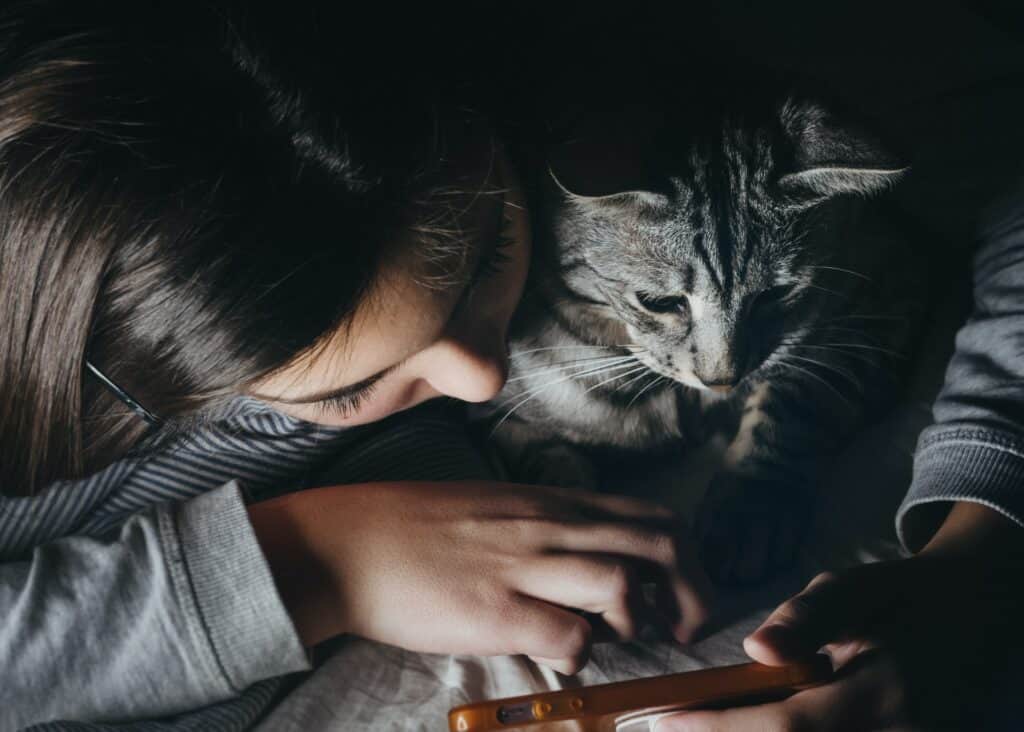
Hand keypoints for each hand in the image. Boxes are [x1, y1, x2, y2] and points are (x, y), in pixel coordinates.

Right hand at [250, 480, 712, 673]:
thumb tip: (589, 554)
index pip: (651, 514)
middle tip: (680, 629)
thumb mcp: (494, 505)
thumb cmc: (415, 526)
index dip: (686, 558)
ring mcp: (523, 566)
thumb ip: (547, 523)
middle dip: (691, 593)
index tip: (681, 594)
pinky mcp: (494, 611)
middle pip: (659, 545)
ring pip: (623, 584)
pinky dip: (583, 657)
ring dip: (638, 623)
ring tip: (619, 643)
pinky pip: (569, 637)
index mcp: (551, 502)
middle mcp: (548, 526)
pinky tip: (565, 662)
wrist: (348, 542)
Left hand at [656, 502, 1023, 730]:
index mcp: (883, 689)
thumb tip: (756, 650)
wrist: (973, 613)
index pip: (786, 726)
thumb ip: (806, 618)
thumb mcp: (853, 588)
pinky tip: (752, 725)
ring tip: (709, 721)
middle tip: (675, 724)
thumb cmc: (901, 595)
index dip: (720, 728)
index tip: (666, 718)